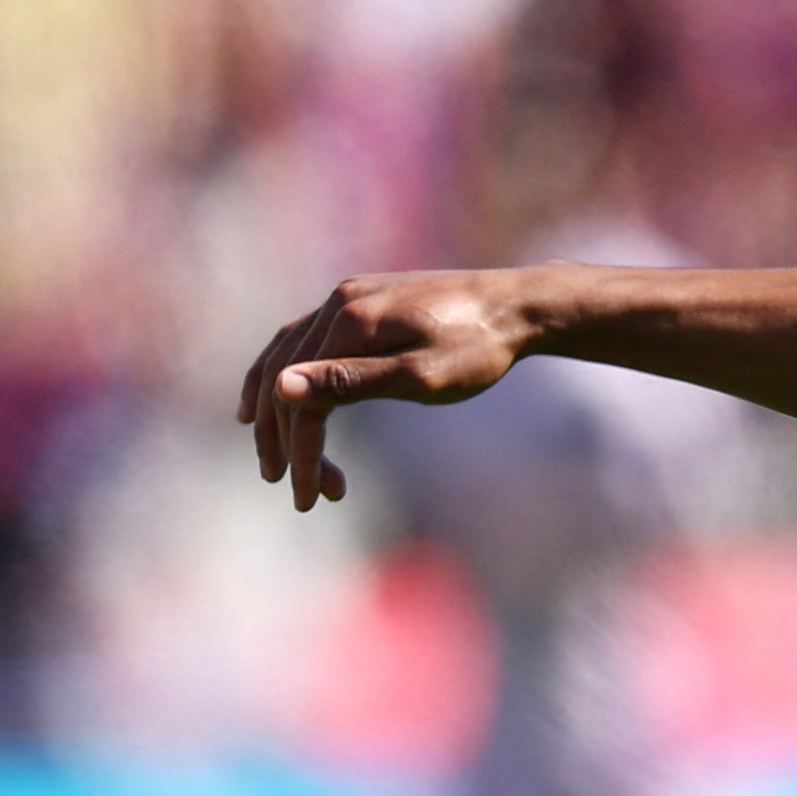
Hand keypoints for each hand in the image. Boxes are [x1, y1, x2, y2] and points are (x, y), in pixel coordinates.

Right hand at [238, 271, 530, 509]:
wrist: (519, 305)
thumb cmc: (478, 349)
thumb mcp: (420, 376)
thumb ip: (351, 382)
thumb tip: (281, 388)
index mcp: (350, 323)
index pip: (303, 399)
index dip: (301, 452)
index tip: (309, 498)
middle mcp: (339, 303)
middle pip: (284, 376)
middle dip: (283, 438)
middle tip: (292, 488)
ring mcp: (349, 297)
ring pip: (289, 356)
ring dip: (278, 408)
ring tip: (277, 456)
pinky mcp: (362, 299)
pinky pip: (306, 338)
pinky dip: (288, 371)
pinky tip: (285, 393)